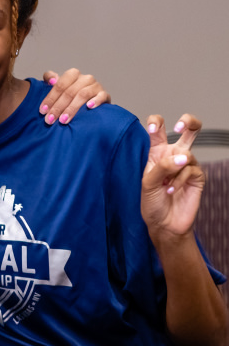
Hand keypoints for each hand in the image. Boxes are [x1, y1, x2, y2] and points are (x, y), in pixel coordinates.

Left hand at [40, 68, 111, 123]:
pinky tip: (89, 107)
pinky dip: (96, 101)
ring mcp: (96, 86)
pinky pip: (102, 96)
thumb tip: (51, 80)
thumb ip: (51, 79)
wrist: (90, 101)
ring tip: (63, 120)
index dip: (50, 98)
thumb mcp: (59, 86)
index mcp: (73, 74)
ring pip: (83, 95)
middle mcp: (85, 78)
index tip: (42, 111)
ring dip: (72, 108)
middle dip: (58, 107)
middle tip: (50, 120)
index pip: (60, 85)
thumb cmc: (71, 94)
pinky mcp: (105, 95)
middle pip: (69, 92)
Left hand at [141, 114, 203, 238]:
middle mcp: (173, 155)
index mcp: (156, 153)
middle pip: (189, 130)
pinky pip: (190, 170)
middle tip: (180, 126)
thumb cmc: (151, 202)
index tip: (152, 127)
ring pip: (186, 154)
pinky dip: (179, 181)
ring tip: (165, 186)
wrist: (164, 223)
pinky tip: (171, 190)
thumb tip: (182, 156)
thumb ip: (162, 166)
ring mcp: (187, 165)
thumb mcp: (148, 182)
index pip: (158, 130)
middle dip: (189, 121)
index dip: (156, 122)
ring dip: (173, 171)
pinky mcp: (198, 177)